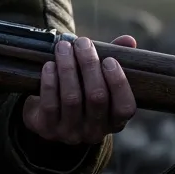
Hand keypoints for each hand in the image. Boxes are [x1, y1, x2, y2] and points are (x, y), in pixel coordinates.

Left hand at [21, 35, 137, 145]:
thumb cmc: (80, 91)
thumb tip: (129, 40)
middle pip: (96, 97)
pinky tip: (49, 65)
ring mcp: (71, 133)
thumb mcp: (98, 79)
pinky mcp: (48, 130)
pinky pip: (50, 105)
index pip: (125, 107)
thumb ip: (115, 61)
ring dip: (67, 68)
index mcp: (114, 121)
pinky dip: (50, 82)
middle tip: (82, 43)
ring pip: (72, 99)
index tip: (109, 59)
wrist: (46, 115)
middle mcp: (95, 132)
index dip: (118, 83)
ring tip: (63, 47)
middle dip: (89, 65)